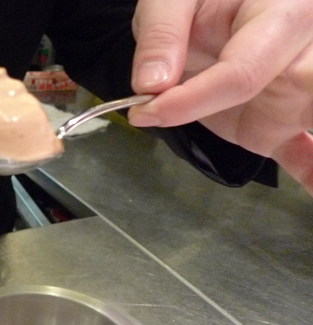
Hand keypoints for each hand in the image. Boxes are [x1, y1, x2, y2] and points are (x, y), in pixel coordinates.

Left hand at [128, 0, 312, 195]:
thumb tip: (150, 85)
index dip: (193, 99)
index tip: (147, 112)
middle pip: (305, 89)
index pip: (242, 71)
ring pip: (308, 116)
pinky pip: (303, 146)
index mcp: (281, 13)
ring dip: (310, 153)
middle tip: (265, 136)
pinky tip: (311, 188)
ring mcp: (294, 88)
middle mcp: (301, 51)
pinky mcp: (283, 115)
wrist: (213, 4)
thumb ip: (162, 35)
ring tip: (312, 181)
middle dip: (289, 115)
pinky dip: (309, 169)